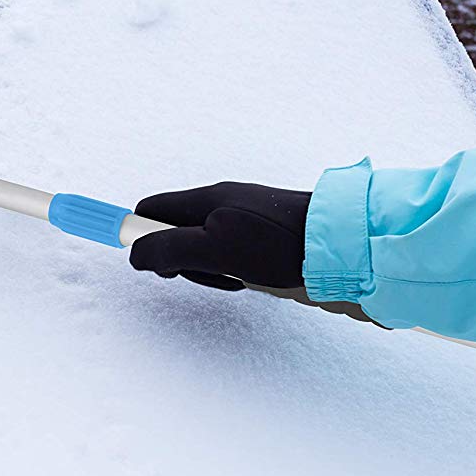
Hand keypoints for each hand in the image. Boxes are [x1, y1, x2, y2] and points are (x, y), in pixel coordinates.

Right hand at [128, 182, 309, 290]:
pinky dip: (233, 268)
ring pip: (203, 245)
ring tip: (237, 277)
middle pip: (175, 231)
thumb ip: (168, 249)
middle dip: (183, 260)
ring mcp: (242, 214)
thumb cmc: (277, 243)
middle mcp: (220, 201)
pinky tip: (253, 276)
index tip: (161, 264)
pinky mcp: (263, 231)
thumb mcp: (212, 247)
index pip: (150, 210)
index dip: (143, 237)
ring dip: (210, 269)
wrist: (339, 243)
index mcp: (204, 198)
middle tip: (209, 274)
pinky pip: (230, 251)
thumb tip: (136, 255)